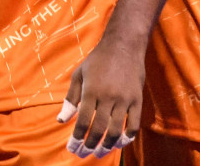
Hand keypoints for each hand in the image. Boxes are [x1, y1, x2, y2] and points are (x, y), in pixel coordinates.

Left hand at [59, 38, 141, 157]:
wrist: (124, 45)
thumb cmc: (97, 59)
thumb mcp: (79, 75)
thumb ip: (71, 99)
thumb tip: (61, 121)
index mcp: (91, 91)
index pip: (83, 121)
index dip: (77, 138)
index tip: (72, 148)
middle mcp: (108, 96)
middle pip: (99, 129)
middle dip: (90, 145)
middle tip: (84, 154)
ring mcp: (124, 99)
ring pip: (116, 130)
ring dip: (108, 145)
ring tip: (100, 152)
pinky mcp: (137, 99)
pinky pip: (134, 124)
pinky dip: (128, 137)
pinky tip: (120, 143)